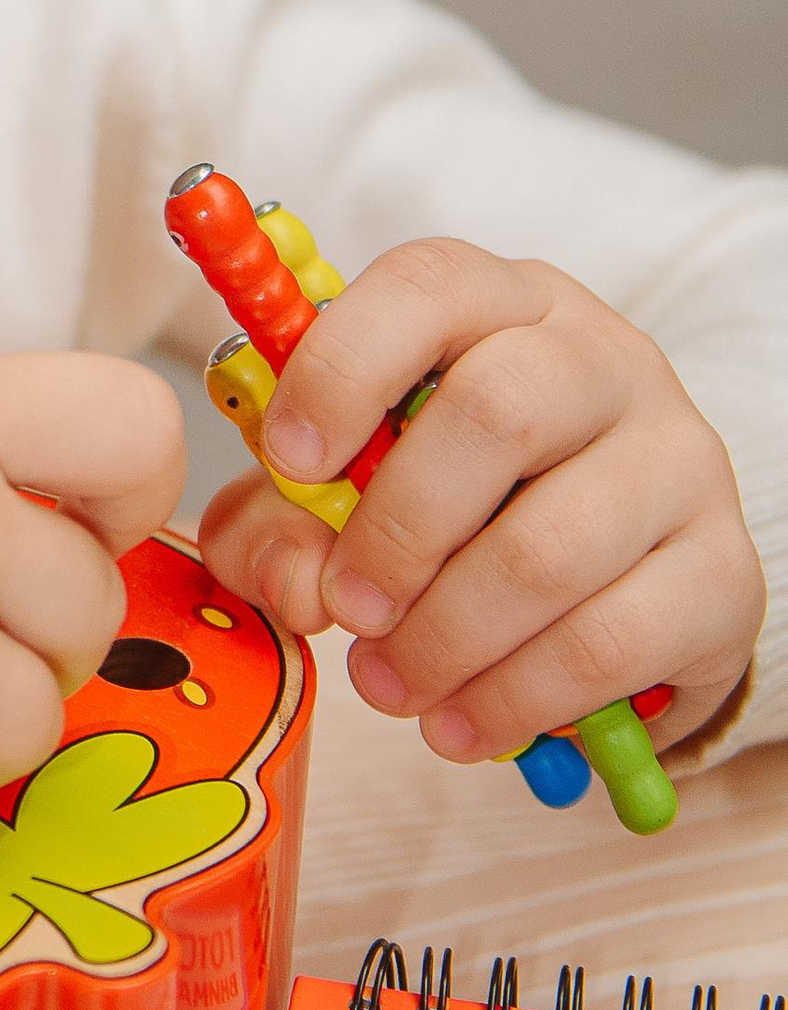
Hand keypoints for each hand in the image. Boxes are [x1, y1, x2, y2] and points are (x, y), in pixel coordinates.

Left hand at [196, 240, 760, 761]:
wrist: (621, 584)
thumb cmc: (462, 507)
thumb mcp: (352, 494)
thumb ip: (287, 525)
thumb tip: (297, 586)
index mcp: (500, 304)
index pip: (428, 286)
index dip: (343, 367)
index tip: (289, 458)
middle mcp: (603, 359)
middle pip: (494, 414)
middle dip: (396, 532)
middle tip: (349, 611)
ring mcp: (678, 459)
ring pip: (547, 547)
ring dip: (445, 639)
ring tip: (391, 687)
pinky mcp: (722, 569)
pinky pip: (608, 641)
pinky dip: (514, 697)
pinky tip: (464, 723)